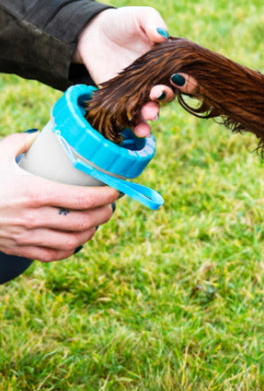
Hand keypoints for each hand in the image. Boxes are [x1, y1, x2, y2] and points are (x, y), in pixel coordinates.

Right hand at [0, 133, 118, 261]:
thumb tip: (42, 136)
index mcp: (33, 192)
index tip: (117, 189)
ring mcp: (26, 236)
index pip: (83, 198)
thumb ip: (21, 142)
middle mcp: (33, 217)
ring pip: (74, 241)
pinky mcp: (19, 248)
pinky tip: (76, 238)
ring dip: (91, 232)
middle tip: (110, 205)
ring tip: (96, 220)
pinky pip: (54, 254)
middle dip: (105, 214)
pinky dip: (71, 248)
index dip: (107, 195)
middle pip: (85, 221)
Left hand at [73, 7, 174, 136]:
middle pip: (168, 93)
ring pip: (152, 107)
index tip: (178, 79)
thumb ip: (151, 21)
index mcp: (167, 61)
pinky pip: (132, 117)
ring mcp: (140, 91)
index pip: (181, 73)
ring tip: (150, 115)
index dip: (184, 79)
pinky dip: (137, 126)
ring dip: (153, 114)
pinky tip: (140, 130)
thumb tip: (162, 35)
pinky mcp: (122, 101)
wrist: (91, 33)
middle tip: (157, 93)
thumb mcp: (138, 15)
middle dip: (165, 96)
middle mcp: (157, 79)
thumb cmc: (120, 22)